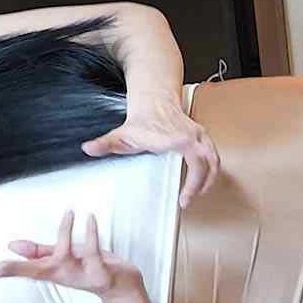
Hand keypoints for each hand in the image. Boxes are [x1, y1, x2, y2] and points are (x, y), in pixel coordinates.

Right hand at [0, 209, 146, 300]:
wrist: (122, 287)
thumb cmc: (90, 269)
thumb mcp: (63, 260)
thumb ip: (38, 253)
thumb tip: (12, 246)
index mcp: (54, 272)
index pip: (28, 271)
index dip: (10, 271)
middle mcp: (64, 275)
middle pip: (38, 271)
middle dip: (20, 267)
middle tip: (6, 251)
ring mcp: (81, 276)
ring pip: (65, 257)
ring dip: (66, 233)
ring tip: (69, 212)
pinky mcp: (100, 272)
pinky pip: (93, 251)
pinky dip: (91, 234)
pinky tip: (89, 218)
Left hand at [81, 91, 220, 208]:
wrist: (154, 101)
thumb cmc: (141, 122)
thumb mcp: (121, 135)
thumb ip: (105, 144)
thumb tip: (88, 148)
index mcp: (176, 138)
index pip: (193, 159)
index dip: (192, 181)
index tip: (183, 199)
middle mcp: (192, 136)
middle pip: (208, 163)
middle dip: (200, 185)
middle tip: (186, 201)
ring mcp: (200, 136)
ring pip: (214, 160)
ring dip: (209, 180)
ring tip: (195, 195)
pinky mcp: (203, 138)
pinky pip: (214, 157)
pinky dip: (211, 172)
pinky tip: (200, 184)